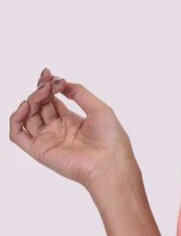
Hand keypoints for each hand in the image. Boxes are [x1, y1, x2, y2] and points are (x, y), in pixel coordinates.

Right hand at [9, 66, 136, 189]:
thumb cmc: (110, 138)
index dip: (48, 86)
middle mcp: (57, 130)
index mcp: (71, 121)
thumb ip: (78, 92)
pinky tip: (25, 106)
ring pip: (28, 117)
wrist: (110, 161)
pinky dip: (15, 119)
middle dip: (40, 90)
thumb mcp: (98, 107)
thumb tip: (60, 82)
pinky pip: (18, 135)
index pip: (52, 100)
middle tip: (46, 82)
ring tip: (42, 91)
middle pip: (39, 106)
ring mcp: (48, 140)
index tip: (50, 74)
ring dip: (31, 100)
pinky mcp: (39, 150)